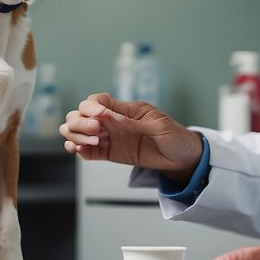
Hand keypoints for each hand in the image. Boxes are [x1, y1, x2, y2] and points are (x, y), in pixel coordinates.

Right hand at [60, 93, 203, 181]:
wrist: (183, 158)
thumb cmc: (174, 136)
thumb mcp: (158, 125)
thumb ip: (133, 121)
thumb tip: (108, 116)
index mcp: (124, 109)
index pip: (96, 101)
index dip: (91, 107)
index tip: (99, 118)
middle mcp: (112, 121)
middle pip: (80, 115)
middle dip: (81, 123)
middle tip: (96, 133)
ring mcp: (109, 137)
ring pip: (78, 131)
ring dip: (76, 136)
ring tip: (92, 144)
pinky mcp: (109, 153)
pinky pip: (85, 150)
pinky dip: (77, 149)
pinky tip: (80, 151)